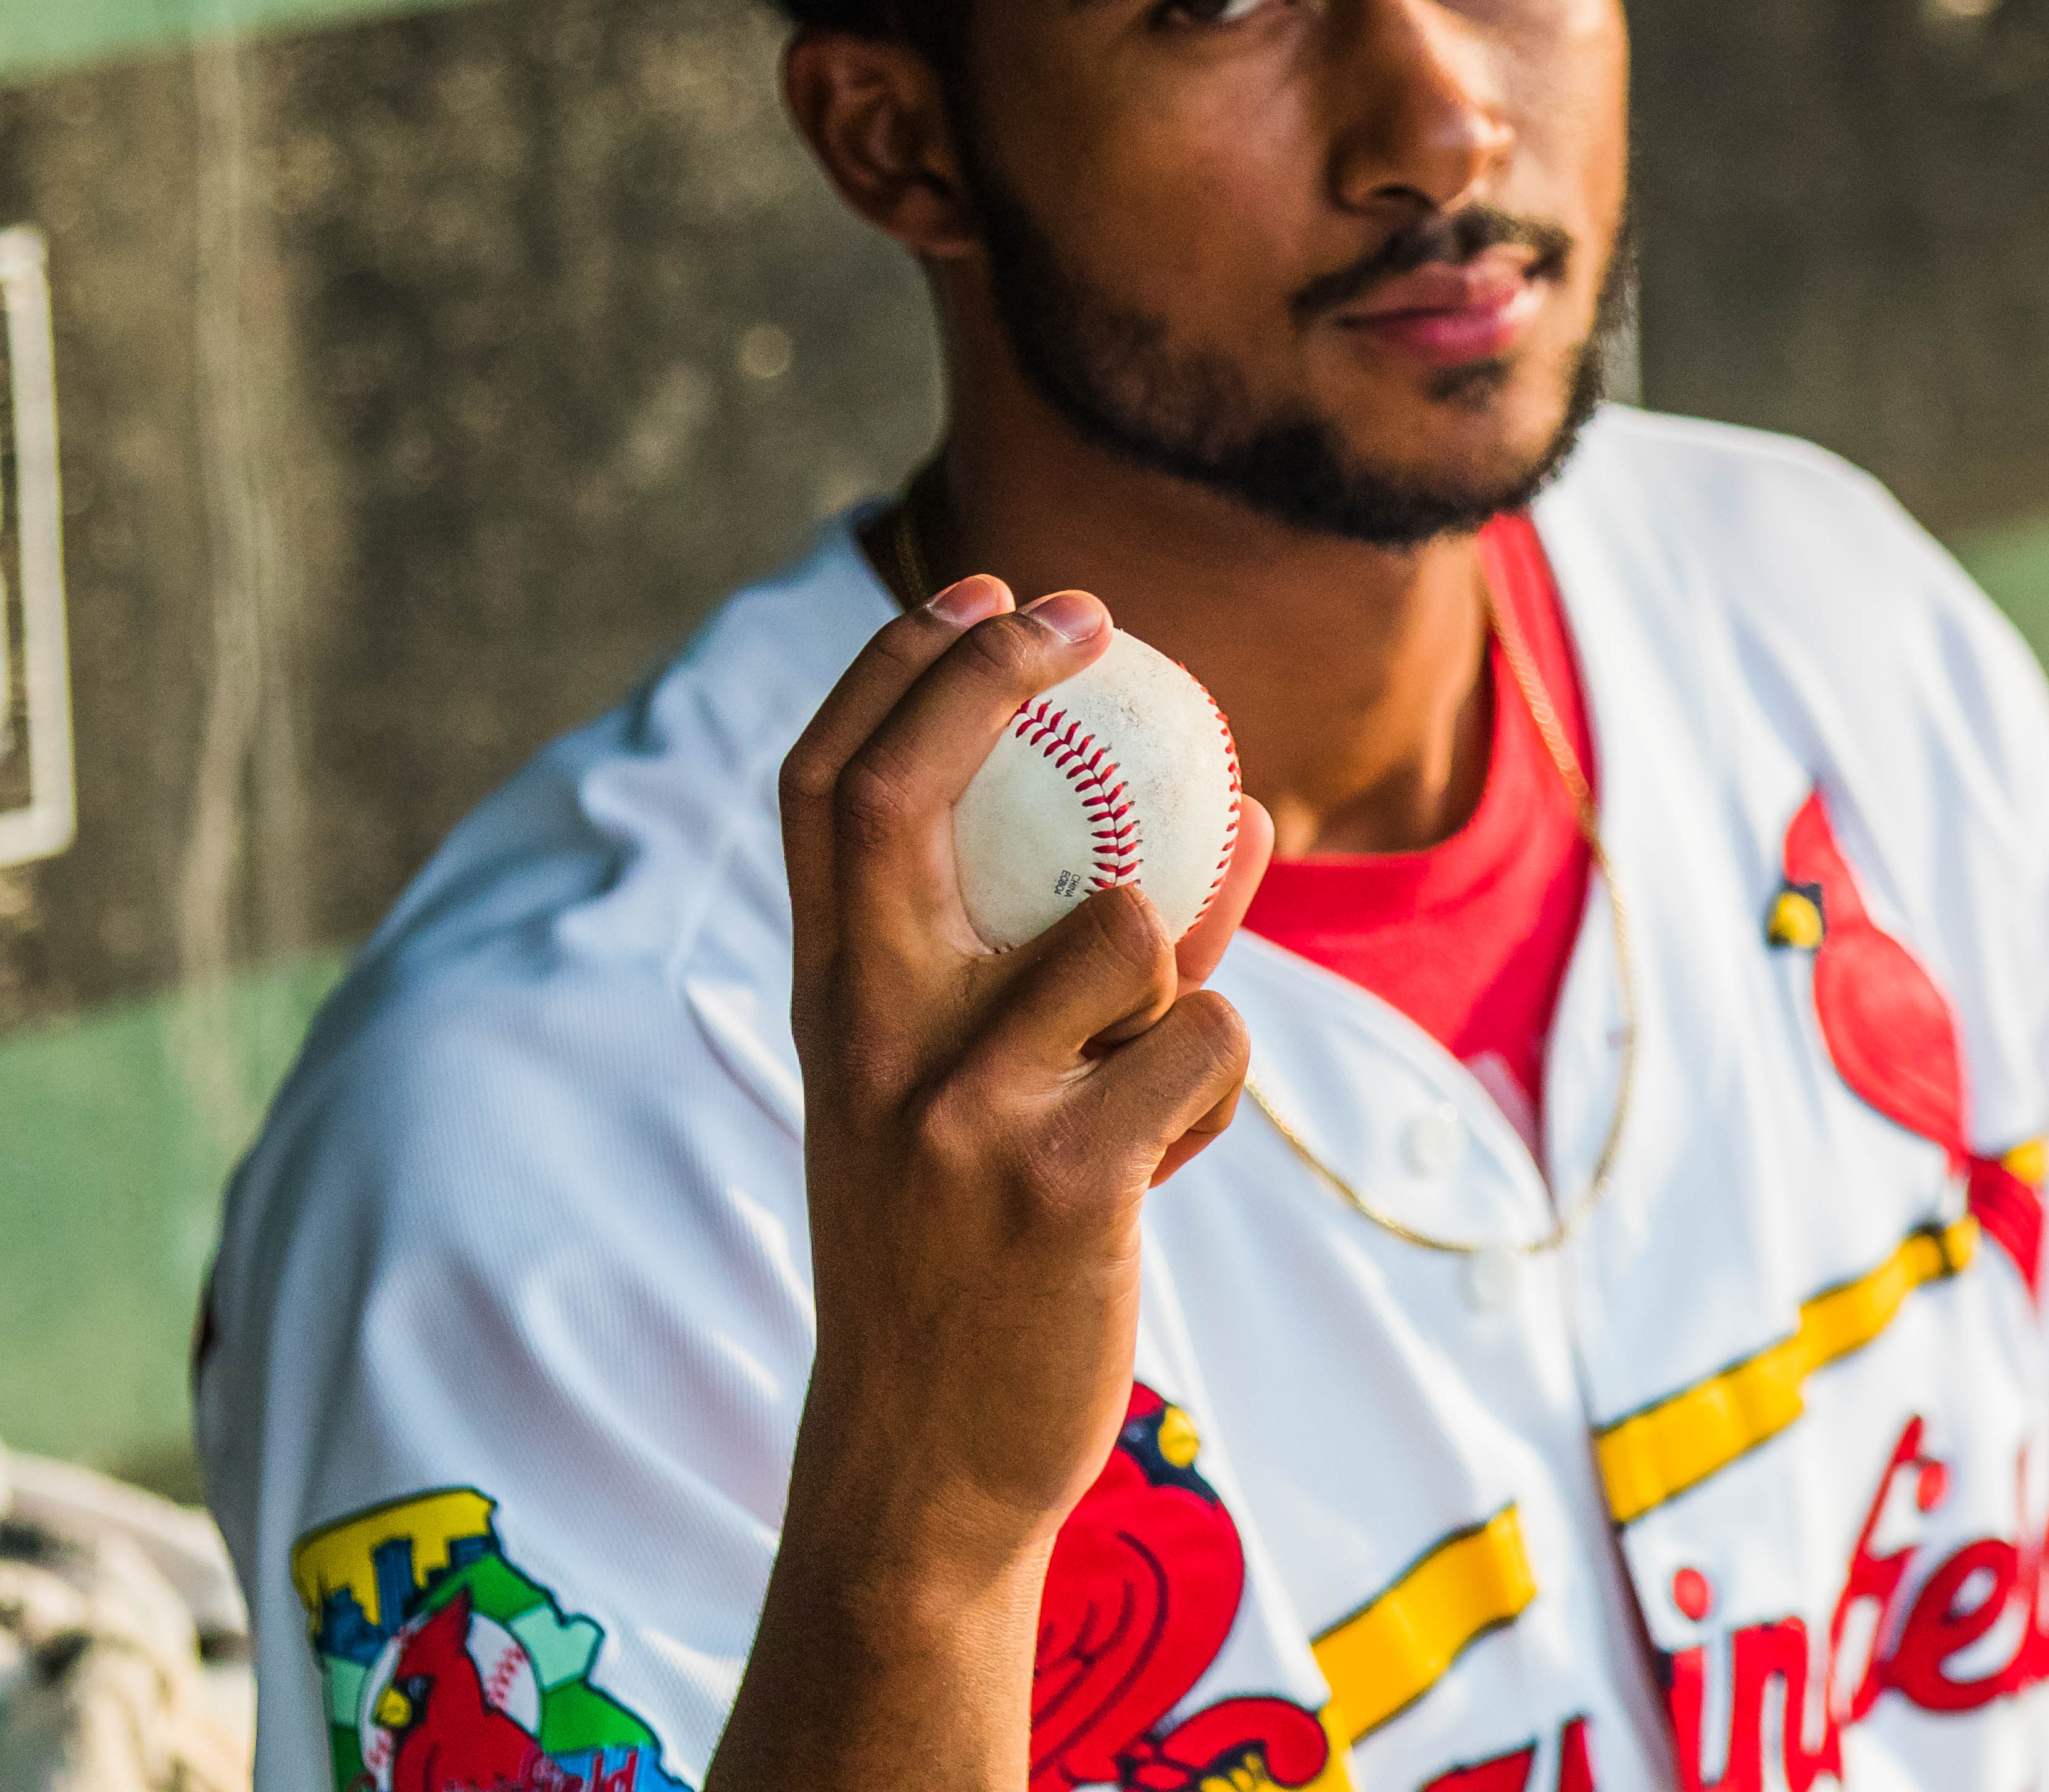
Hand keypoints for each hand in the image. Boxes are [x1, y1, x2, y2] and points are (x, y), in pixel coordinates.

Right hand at [713, 576, 1275, 1791]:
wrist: (923, 1460)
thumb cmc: (962, 1250)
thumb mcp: (957, 1093)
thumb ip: (1047, 968)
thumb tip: (1224, 824)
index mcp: (836, 1005)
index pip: (824, 791)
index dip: (893, 670)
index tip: (978, 588)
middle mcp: (873, 1037)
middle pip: (910, 794)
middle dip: (992, 673)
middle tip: (1086, 612)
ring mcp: (959, 1109)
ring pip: (1131, 933)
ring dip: (1185, 975)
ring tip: (1151, 1073)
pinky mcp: (1063, 1181)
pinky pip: (1207, 1048)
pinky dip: (1217, 1084)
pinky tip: (1168, 1155)